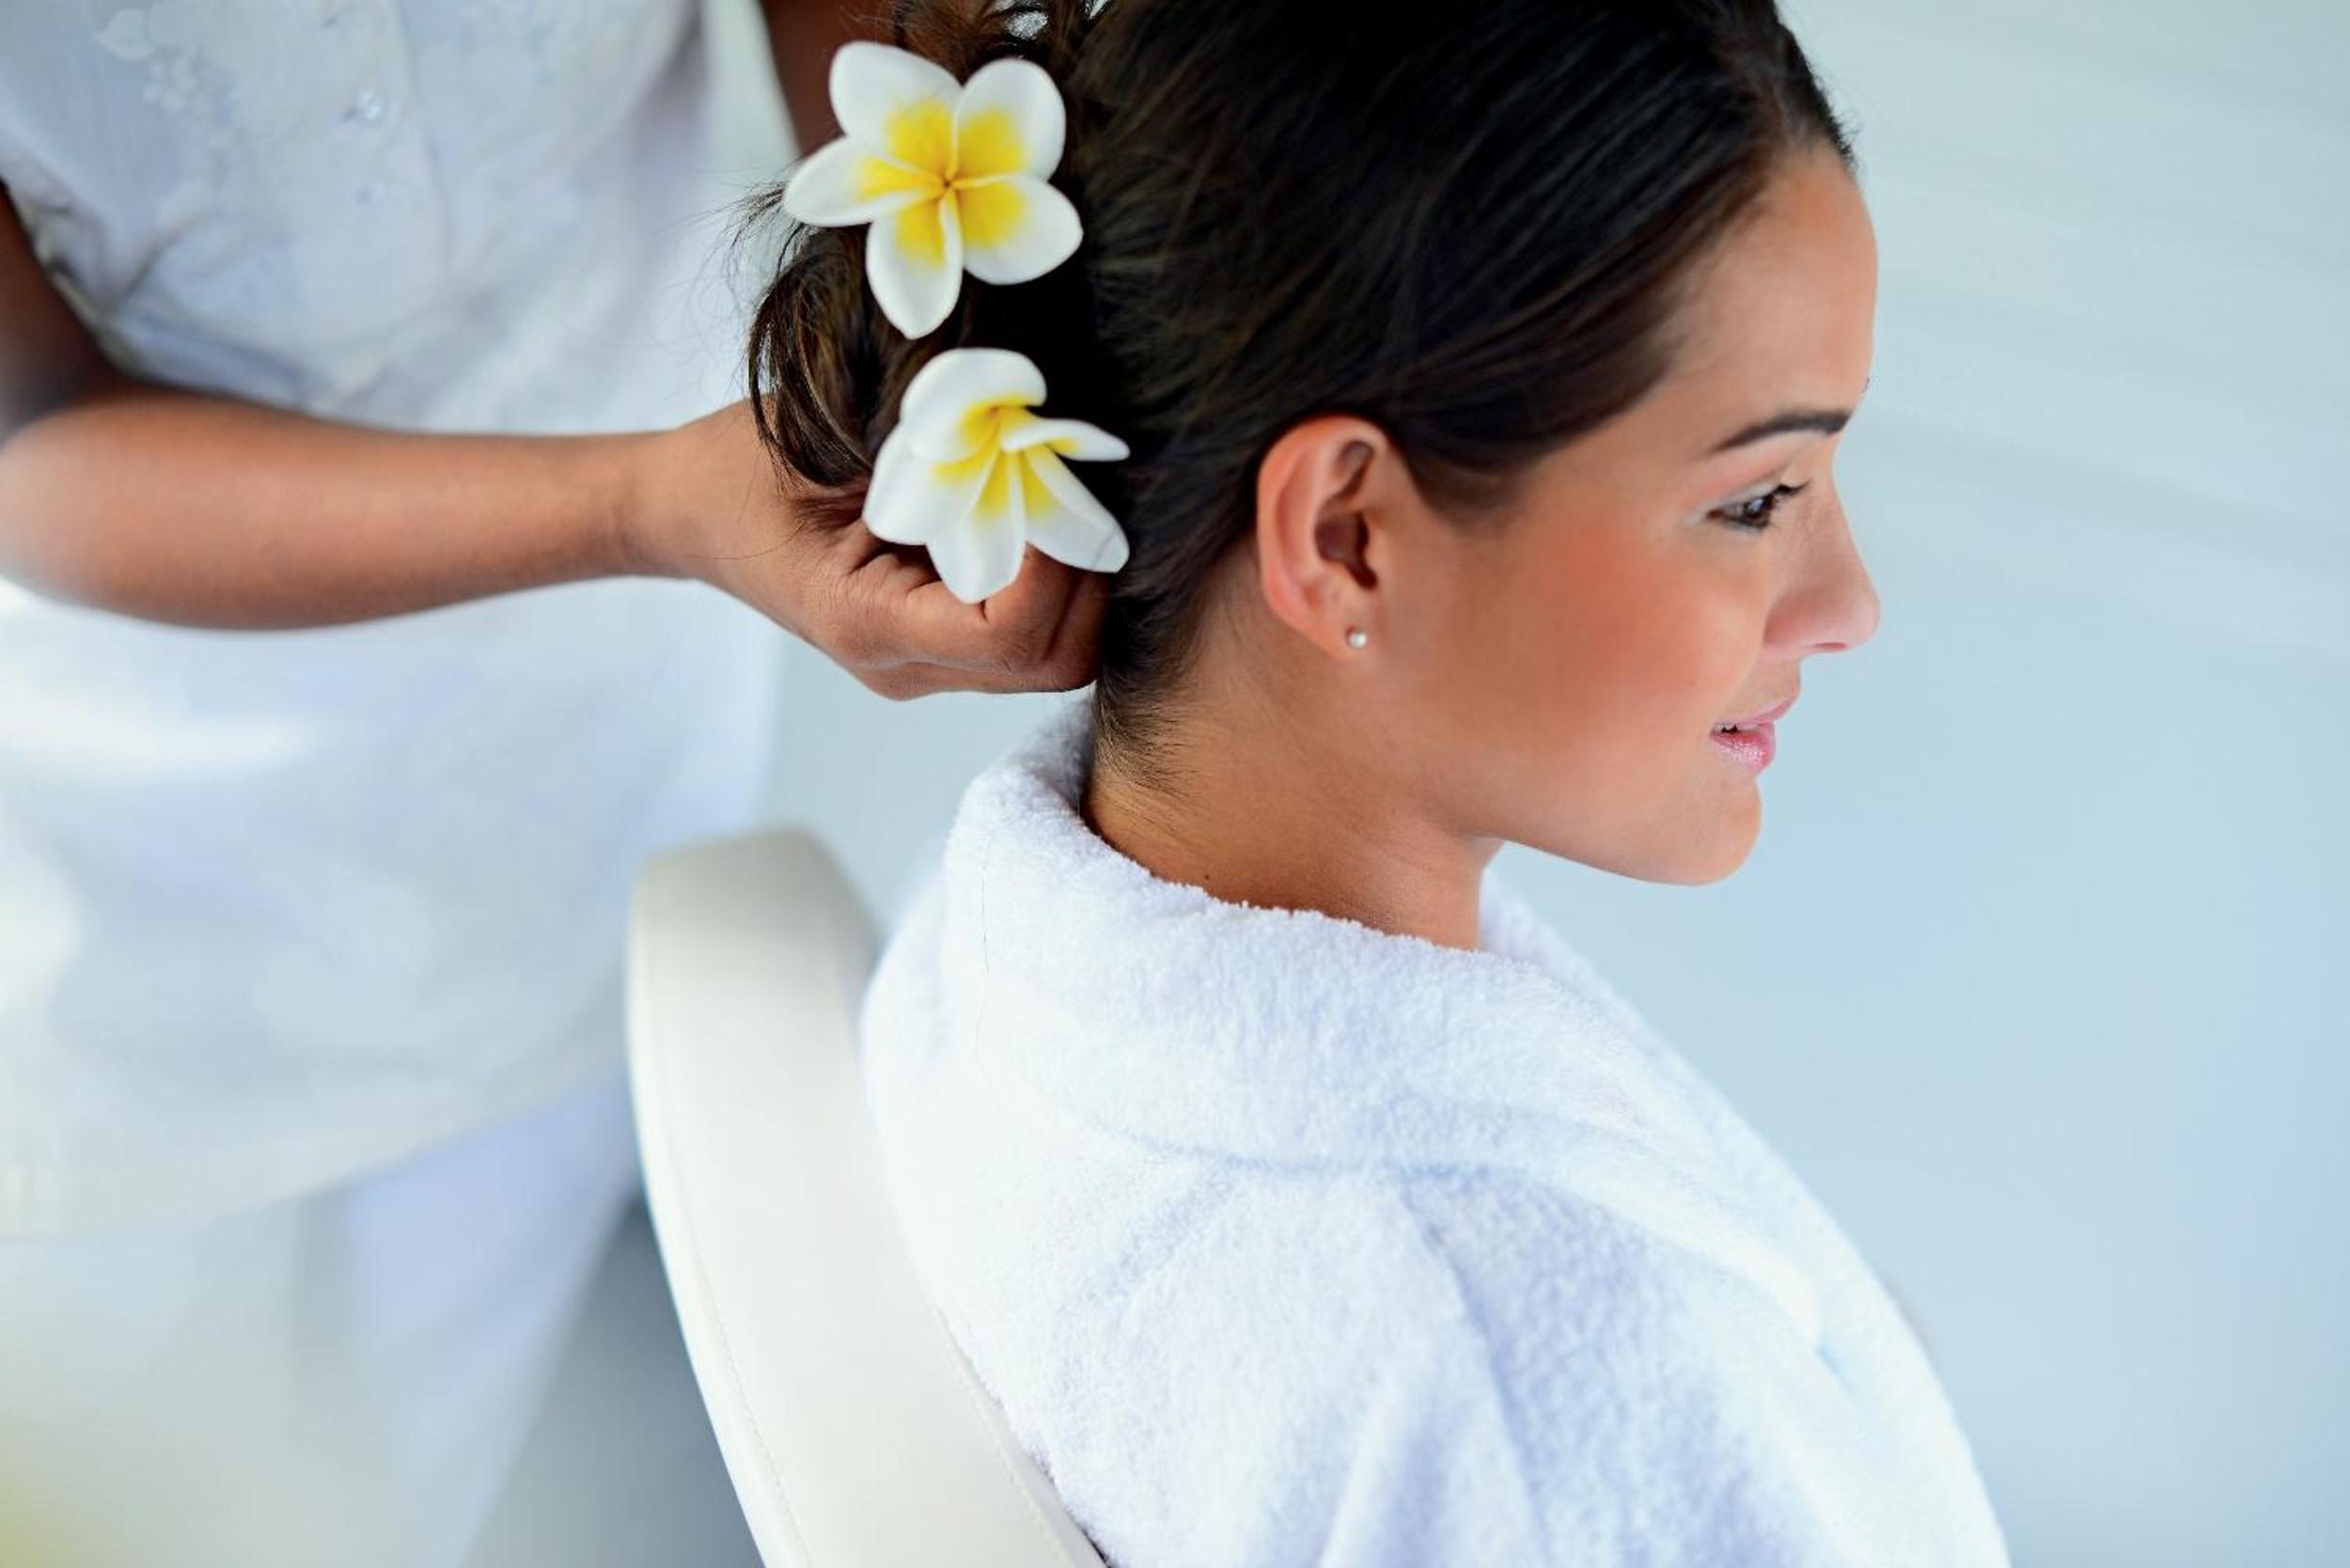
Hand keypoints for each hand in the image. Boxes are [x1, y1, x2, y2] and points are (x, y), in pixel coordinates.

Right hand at [622, 400, 1108, 698]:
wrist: (687, 509)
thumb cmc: (740, 466)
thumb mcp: (821, 436)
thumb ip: (924, 448)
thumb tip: (1028, 424)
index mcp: (866, 625)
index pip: (1009, 635)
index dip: (1052, 564)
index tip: (1042, 480)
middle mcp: (903, 668)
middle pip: (1053, 662)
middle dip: (1086, 579)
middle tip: (1070, 488)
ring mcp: (923, 667)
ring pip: (1053, 657)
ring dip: (1078, 583)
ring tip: (1055, 498)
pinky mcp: (938, 647)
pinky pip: (1028, 637)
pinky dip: (1055, 585)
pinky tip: (1034, 517)